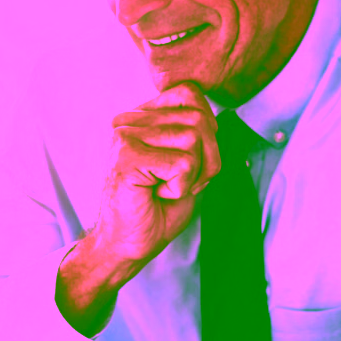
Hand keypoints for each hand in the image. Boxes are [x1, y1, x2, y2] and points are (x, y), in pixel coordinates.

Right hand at [56, 83, 219, 334]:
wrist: (126, 245)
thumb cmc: (156, 209)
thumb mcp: (186, 164)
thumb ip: (197, 135)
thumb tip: (215, 118)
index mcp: (140, 116)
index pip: (190, 94)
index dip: (207, 130)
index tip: (189, 162)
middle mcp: (128, 120)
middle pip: (199, 117)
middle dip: (207, 158)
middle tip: (182, 183)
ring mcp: (124, 135)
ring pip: (194, 139)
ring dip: (193, 174)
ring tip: (166, 189)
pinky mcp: (127, 156)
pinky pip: (183, 162)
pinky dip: (181, 186)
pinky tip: (157, 194)